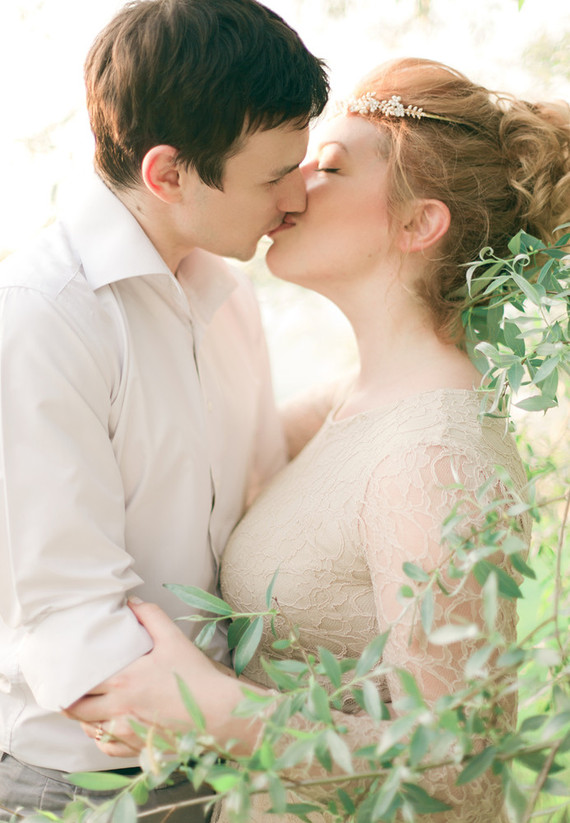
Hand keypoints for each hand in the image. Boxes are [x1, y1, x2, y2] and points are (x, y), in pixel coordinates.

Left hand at [65, 599, 244, 756]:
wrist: (218, 713)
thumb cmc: (195, 676)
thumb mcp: (174, 639)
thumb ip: (150, 616)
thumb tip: (131, 601)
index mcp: (125, 679)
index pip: (82, 681)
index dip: (71, 677)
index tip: (69, 671)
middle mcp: (120, 708)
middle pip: (79, 709)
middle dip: (71, 700)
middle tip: (71, 691)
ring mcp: (127, 731)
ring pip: (90, 729)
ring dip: (85, 718)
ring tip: (87, 707)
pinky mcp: (136, 748)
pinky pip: (106, 748)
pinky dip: (101, 738)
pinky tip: (106, 727)